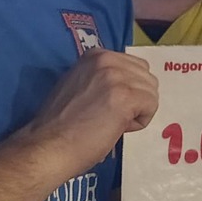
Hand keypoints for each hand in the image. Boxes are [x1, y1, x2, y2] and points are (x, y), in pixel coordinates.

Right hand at [25, 49, 158, 170]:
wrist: (49, 145)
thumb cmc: (61, 124)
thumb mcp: (78, 84)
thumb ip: (100, 78)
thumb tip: (124, 85)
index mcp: (95, 55)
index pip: (133, 66)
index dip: (126, 89)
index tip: (106, 105)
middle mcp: (107, 60)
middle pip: (146, 77)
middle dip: (136, 98)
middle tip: (111, 116)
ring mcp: (116, 76)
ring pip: (151, 92)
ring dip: (137, 110)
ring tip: (112, 122)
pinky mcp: (125, 96)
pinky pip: (151, 105)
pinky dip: (140, 121)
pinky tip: (118, 127)